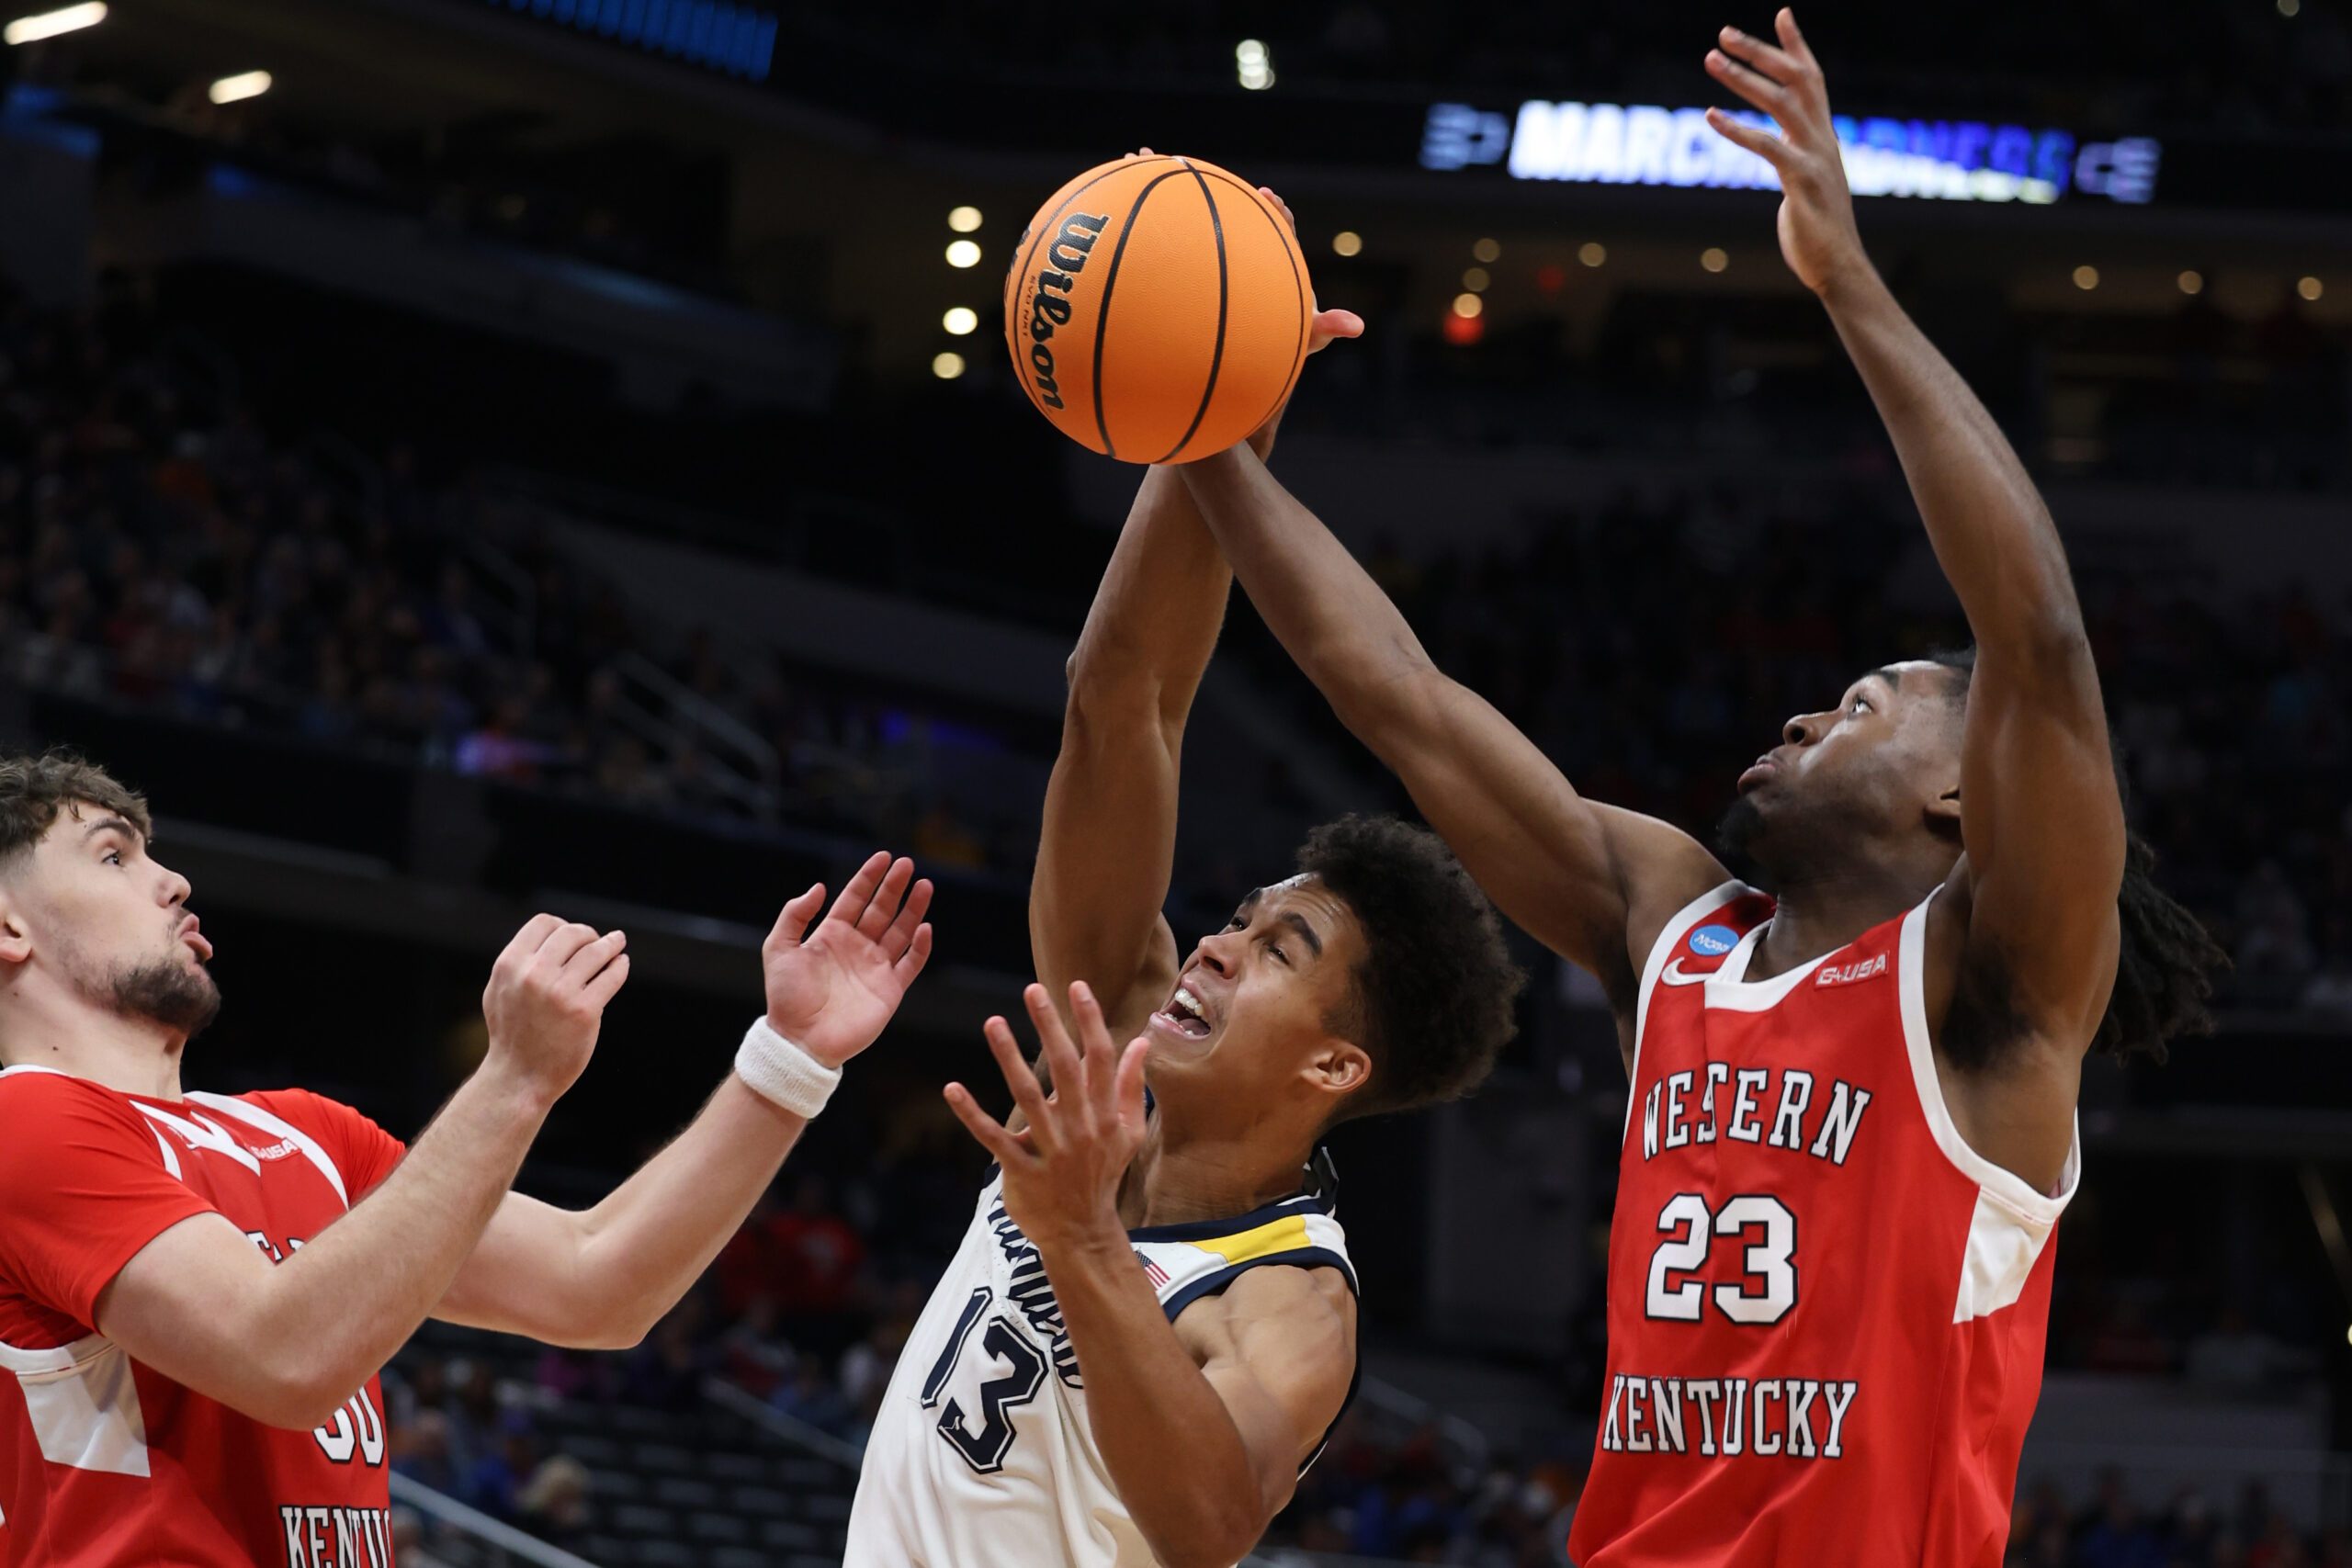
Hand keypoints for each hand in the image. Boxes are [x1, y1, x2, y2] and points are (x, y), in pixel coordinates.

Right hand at [481, 915, 629, 1103]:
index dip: (562, 926)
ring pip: (596, 952)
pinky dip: (620, 966)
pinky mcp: (584, 1011)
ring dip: (611, 944)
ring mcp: (560, 993)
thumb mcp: (500, 990)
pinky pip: (611, 976)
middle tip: (597, 941)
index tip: (574, 937)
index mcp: (510, 965)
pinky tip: (621, 964)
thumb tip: (551, 933)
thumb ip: (520, 961)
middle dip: (588, 934)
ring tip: (617, 944)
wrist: (519, 1077)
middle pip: (572, 933)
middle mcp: (533, 975)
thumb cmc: (512, 1032)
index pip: (544, 923)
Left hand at [763, 851, 934, 1067]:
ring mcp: (875, 968)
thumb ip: (795, 915)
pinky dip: (920, 946)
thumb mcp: (779, 948)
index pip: (855, 899)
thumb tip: (820, 887)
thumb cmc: (785, 997)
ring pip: (901, 931)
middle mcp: (857, 947)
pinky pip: (911, 964)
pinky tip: (924, 927)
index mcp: (832, 935)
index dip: (869, 878)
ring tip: (925, 885)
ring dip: (914, 909)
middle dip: (895, 886)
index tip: (883, 857)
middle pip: (882, 910)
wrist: (799, 1039)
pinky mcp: (890, 990)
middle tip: (908, 864)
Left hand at [944, 981, 1150, 1251]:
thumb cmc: (1104, 1173)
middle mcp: (1080, 1129)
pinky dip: (972, 1113)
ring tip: (993, 1022)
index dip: (1090, 1021)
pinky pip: (994, 1138)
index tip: (1077, 986)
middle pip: (1065, 1069)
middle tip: (1033, 989)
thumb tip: (1142, 1042)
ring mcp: (1050, 1151)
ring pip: (1027, 1097)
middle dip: (1050, 1027)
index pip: (1100, 1059)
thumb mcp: (1129, 1132)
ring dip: (1009, 1058)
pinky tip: (953, 1088)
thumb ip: (1133, 1086)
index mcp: (1106, 1115)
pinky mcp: (1021, 1171)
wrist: (1083, 1232)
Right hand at [1127, 151, 1361, 460]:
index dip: (1271, 213)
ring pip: (1175, 217)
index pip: (1272, 226)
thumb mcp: (1296, 342)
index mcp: (1266, 261)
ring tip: (1129, 164)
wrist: (1244, 363)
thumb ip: (1321, 330)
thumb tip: (1355, 326)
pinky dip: (1129, 234)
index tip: (1267, 200)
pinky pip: (1151, 249)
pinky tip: (1099, 218)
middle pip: (1214, 206)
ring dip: (1150, 191)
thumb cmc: (1274, 351)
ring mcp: (1199, 256)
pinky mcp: (1175, 271)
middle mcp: (1230, 249)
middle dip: (1195, 183)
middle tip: (1182, 161)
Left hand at [1703, 9, 1869, 298]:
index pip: (1812, 78)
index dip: (1796, 45)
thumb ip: (1797, 160)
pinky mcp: (1802, 181)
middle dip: (1761, 51)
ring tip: (1711, 59)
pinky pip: (1768, 146)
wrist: (1838, 267)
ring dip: (1743, 77)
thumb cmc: (1818, 231)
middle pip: (1796, 78)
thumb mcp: (1807, 184)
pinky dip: (1738, 128)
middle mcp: (1822, 138)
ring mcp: (1815, 157)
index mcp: (1823, 136)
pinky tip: (1710, 116)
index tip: (1781, 13)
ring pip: (1781, 101)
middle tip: (1723, 32)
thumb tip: (1787, 153)